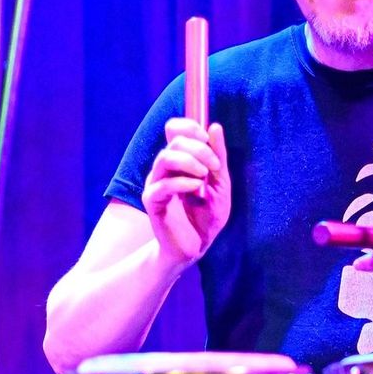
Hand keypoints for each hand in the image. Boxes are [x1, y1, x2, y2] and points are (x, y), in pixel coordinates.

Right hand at [142, 117, 230, 263]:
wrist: (196, 246)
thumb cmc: (207, 215)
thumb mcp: (220, 184)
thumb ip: (218, 157)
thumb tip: (214, 126)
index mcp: (179, 160)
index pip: (174, 129)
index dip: (190, 127)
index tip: (208, 140)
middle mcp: (165, 168)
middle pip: (174, 141)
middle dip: (199, 149)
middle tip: (214, 166)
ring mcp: (156, 183)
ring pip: (165, 158)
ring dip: (189, 162)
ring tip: (204, 176)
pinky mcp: (152, 201)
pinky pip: (162, 185)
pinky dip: (182, 183)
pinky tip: (196, 190)